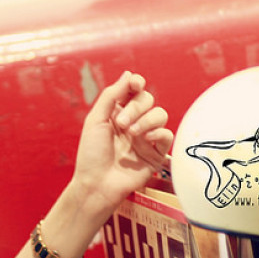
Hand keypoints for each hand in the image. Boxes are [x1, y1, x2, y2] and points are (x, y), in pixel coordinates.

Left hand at [71, 71, 172, 218]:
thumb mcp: (96, 119)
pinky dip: (159, 133)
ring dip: (146, 120)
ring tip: (131, 133)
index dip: (136, 84)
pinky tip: (146, 139)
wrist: (97, 184)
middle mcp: (133, 122)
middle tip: (121, 123)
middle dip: (136, 107)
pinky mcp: (156, 154)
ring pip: (160, 114)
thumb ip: (112, 95)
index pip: (133, 91)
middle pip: (147, 100)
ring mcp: (145, 138)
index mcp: (117, 113)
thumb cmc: (91, 153)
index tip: (135, 84)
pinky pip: (167, 135)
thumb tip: (128, 74)